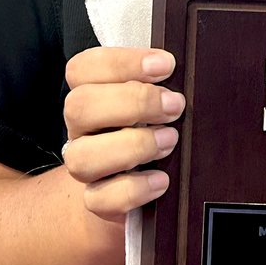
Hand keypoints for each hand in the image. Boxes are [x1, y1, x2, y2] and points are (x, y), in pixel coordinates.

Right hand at [62, 47, 185, 224]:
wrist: (134, 188)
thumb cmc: (153, 130)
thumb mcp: (157, 102)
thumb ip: (162, 85)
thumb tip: (186, 72)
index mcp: (92, 93)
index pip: (84, 68)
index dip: (122, 62)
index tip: (166, 65)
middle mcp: (81, 129)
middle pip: (79, 107)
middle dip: (133, 102)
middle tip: (175, 105)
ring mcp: (86, 166)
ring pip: (82, 157)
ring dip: (133, 145)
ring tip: (170, 140)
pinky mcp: (97, 202)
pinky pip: (99, 200)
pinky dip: (134, 189)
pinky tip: (161, 180)